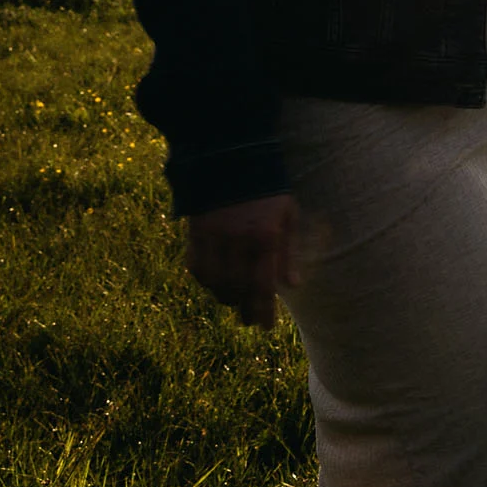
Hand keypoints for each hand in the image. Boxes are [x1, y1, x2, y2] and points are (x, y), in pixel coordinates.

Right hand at [184, 192, 299, 327]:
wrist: (233, 158)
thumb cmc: (269, 190)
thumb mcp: (287, 216)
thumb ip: (288, 252)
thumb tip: (291, 285)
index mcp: (265, 237)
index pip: (263, 285)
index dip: (263, 310)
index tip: (265, 328)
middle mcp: (238, 240)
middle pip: (237, 289)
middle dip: (244, 309)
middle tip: (249, 321)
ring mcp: (214, 237)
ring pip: (215, 282)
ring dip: (225, 297)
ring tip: (234, 302)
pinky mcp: (195, 232)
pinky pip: (196, 267)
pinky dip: (205, 281)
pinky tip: (214, 284)